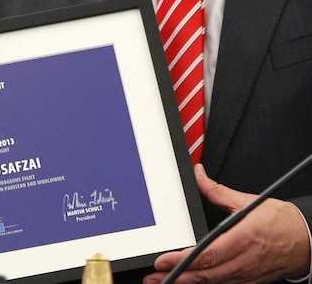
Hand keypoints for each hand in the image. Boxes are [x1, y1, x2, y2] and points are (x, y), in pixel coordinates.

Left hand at [143, 164, 310, 283]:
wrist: (306, 241)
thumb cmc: (282, 222)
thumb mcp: (248, 201)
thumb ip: (218, 191)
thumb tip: (198, 176)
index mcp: (241, 239)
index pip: (206, 254)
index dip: (181, 261)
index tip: (163, 261)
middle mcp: (242, 261)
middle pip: (205, 274)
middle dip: (176, 277)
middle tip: (153, 277)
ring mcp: (246, 275)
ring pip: (212, 283)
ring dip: (187, 283)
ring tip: (164, 281)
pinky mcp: (249, 281)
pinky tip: (191, 282)